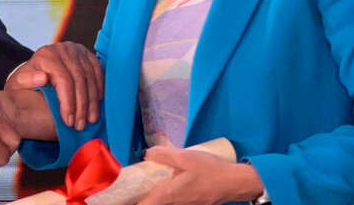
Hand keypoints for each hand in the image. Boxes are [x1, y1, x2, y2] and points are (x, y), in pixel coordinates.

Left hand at [6, 42, 102, 130]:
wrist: (36, 70)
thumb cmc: (27, 83)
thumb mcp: (18, 84)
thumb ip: (26, 81)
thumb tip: (42, 78)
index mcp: (46, 55)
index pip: (63, 80)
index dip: (68, 102)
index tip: (69, 122)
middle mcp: (63, 49)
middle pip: (79, 79)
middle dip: (82, 105)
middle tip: (81, 125)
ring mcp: (77, 50)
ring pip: (90, 77)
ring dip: (92, 100)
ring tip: (91, 119)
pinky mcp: (87, 54)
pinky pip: (98, 71)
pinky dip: (99, 88)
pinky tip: (98, 103)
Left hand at [136, 146, 264, 204]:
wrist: (234, 183)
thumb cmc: (210, 170)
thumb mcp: (185, 157)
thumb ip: (163, 155)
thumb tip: (146, 154)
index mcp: (169, 194)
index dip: (131, 202)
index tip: (119, 197)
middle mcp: (174, 204)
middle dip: (139, 198)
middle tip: (128, 188)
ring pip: (161, 204)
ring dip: (151, 197)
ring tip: (142, 186)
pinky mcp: (189, 204)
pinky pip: (171, 202)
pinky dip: (162, 196)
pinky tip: (163, 183)